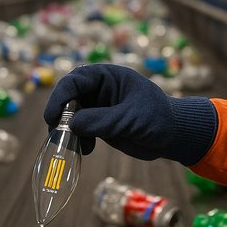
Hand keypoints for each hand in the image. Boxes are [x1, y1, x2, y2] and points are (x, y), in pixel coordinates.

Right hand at [43, 64, 215, 164]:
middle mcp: (100, 89)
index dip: (61, 95)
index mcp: (109, 77)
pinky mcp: (99, 124)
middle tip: (56, 134)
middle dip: (60, 115)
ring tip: (73, 147)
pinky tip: (86, 150)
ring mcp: (98, 107)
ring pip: (70, 115)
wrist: (173, 136)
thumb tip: (72, 125)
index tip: (52, 116)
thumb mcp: (132, 119)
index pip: (76, 79)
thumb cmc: (158, 119)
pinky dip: (76, 140)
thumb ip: (103, 120)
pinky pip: (79, 129)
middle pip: (68, 97)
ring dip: (66, 131)